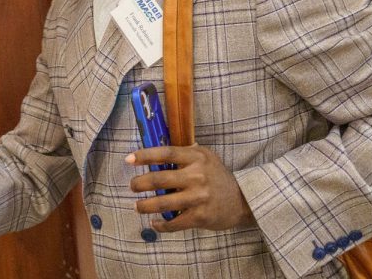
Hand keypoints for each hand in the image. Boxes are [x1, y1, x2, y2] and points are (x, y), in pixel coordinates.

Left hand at [127, 145, 255, 232]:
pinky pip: (175, 222)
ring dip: (145, 206)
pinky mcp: (200, 217)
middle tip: (132, 186)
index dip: (144, 155)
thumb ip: (184, 153)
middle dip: (140, 183)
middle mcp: (197, 175)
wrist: (243, 200)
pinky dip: (162, 225)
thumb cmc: (217, 176)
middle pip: (160, 178)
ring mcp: (199, 197)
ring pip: (163, 202)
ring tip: (137, 206)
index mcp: (196, 157)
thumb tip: (156, 148)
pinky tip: (154, 223)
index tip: (128, 159)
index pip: (165, 153)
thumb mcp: (205, 157)